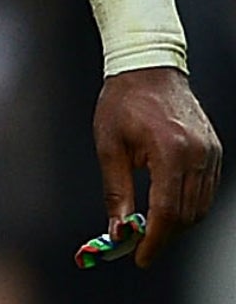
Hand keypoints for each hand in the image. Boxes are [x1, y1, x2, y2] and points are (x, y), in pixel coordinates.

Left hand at [93, 65, 221, 265]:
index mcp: (170, 151)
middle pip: (188, 214)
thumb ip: (116, 190)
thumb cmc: (122, 101)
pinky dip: (188, 205)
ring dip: (177, 223)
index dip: (154, 240)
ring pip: (200, 207)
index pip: (167, 212)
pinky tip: (167, 205)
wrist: (148, 67)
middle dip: (164, 235)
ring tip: (150, 226)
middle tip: (140, 244)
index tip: (140, 257)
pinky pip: (206, 190)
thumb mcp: (109, 144)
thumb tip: (116, 229)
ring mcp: (210, 153)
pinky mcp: (214, 151)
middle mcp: (197, 155)